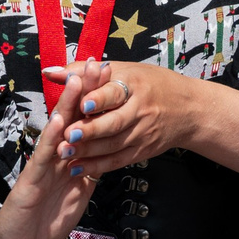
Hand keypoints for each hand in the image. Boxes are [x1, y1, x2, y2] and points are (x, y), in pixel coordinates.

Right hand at [0, 66, 98, 238]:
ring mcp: (42, 164)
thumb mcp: (77, 195)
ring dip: (67, 104)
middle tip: (97, 63)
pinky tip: (57, 120)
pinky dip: (51, 138)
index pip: (84, 123)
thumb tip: (106, 158)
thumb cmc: (43, 219)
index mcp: (67, 158)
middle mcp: (55, 155)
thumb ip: (89, 175)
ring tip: (77, 79)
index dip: (96, 100)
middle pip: (72, 117)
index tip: (111, 76)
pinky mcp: (31, 179)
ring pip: (57, 129)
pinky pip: (43, 156)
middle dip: (85, 91)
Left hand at [43, 60, 185, 178]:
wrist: (189, 110)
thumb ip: (83, 73)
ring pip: (114, 145)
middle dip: (89, 130)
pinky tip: (78, 168)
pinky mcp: (142, 151)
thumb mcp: (123, 70)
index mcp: (134, 85)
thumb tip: (49, 72)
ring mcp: (143, 133)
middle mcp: (140, 110)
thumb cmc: (150, 84)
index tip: (82, 104)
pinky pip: (118, 161)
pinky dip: (97, 166)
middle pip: (114, 122)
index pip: (115, 92)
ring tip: (64, 154)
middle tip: (67, 136)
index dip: (99, 99)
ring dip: (88, 151)